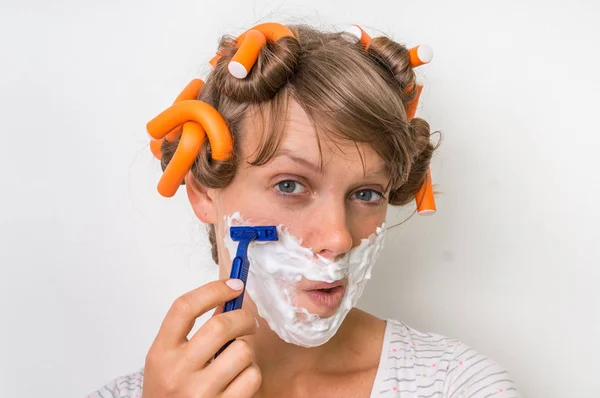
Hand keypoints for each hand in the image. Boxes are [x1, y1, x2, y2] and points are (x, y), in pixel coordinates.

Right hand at [142, 279, 260, 396]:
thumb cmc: (171, 393)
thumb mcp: (171, 359)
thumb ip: (196, 331)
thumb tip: (229, 297)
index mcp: (160, 353)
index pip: (184, 307)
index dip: (213, 290)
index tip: (234, 285)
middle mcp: (176, 372)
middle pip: (220, 325)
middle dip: (243, 317)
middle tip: (247, 321)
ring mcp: (199, 393)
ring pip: (242, 351)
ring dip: (246, 352)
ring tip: (235, 360)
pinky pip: (252, 377)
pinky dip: (251, 374)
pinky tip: (238, 380)